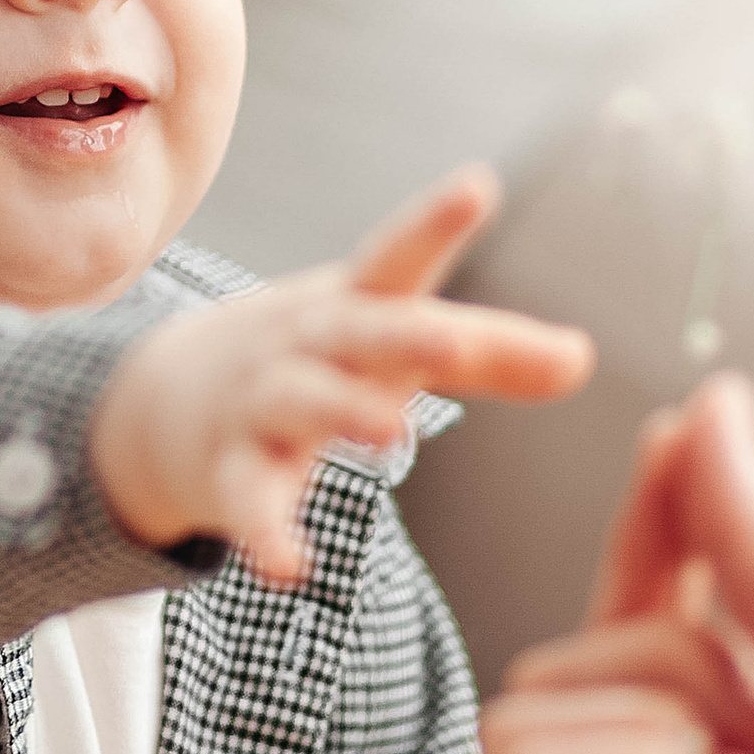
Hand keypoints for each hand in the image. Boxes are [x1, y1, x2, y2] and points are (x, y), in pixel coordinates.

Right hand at [90, 168, 592, 584]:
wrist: (171, 396)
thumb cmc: (320, 359)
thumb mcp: (397, 344)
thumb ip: (491, 354)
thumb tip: (583, 357)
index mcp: (356, 304)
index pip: (398, 255)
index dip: (435, 222)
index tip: (477, 186)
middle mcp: (307, 343)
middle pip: (357, 332)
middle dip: (405, 334)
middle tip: (452, 343)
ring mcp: (263, 403)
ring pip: (302, 403)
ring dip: (344, 413)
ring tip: (392, 437)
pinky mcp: (232, 471)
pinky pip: (248, 501)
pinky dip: (266, 533)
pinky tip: (288, 568)